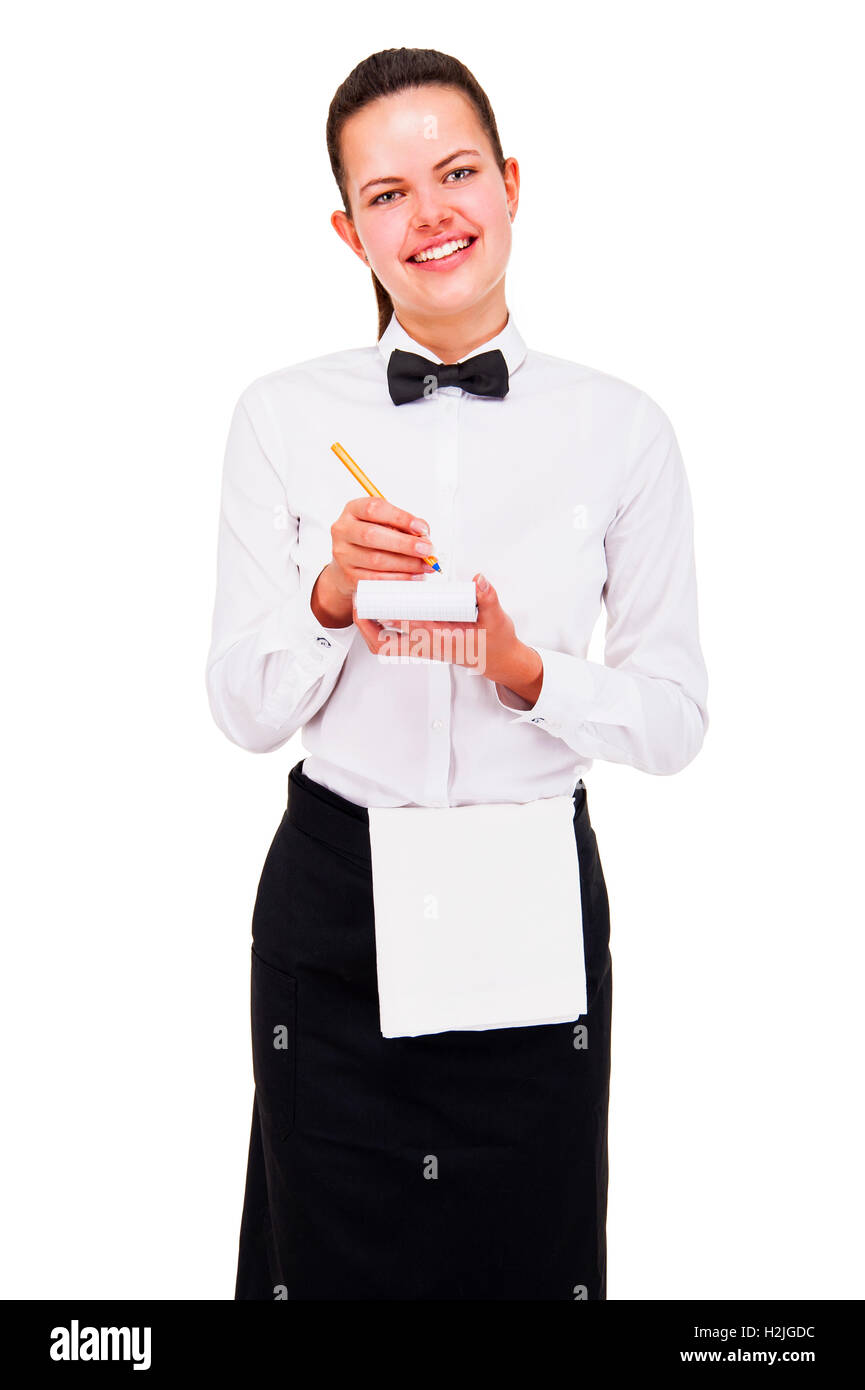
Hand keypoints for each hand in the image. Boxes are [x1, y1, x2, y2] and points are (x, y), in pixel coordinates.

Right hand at [312, 495, 434, 626]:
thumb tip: (423, 535)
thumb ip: (404, 525)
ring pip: (376, 560)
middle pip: (372, 535)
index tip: (420, 528)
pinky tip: (414, 576)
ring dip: (406, 563)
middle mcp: (343, 530)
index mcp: (353, 510)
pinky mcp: (349, 576)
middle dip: (405, 544)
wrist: (347, 566)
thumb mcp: (385, 524)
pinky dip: (399, 578)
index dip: (400, 517)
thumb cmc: (371, 540)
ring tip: (425, 565)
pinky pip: (376, 579)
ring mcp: (343, 555)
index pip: (374, 509)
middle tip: (426, 549)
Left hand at [353, 571, 538, 692]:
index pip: (406, 628)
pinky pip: (393, 641)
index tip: (373, 600)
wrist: (498, 659)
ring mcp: (423, 646)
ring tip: (362, 605)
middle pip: (386, 642)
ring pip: (386, 644)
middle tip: (359, 600)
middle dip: (368, 623)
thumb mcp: (496, 618)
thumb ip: (488, 597)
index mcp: (440, 639)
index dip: (385, 616)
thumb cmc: (495, 641)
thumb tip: (479, 580)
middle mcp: (427, 645)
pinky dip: (381, 628)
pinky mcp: (422, 644)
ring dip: (371, 628)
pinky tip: (379, 610)